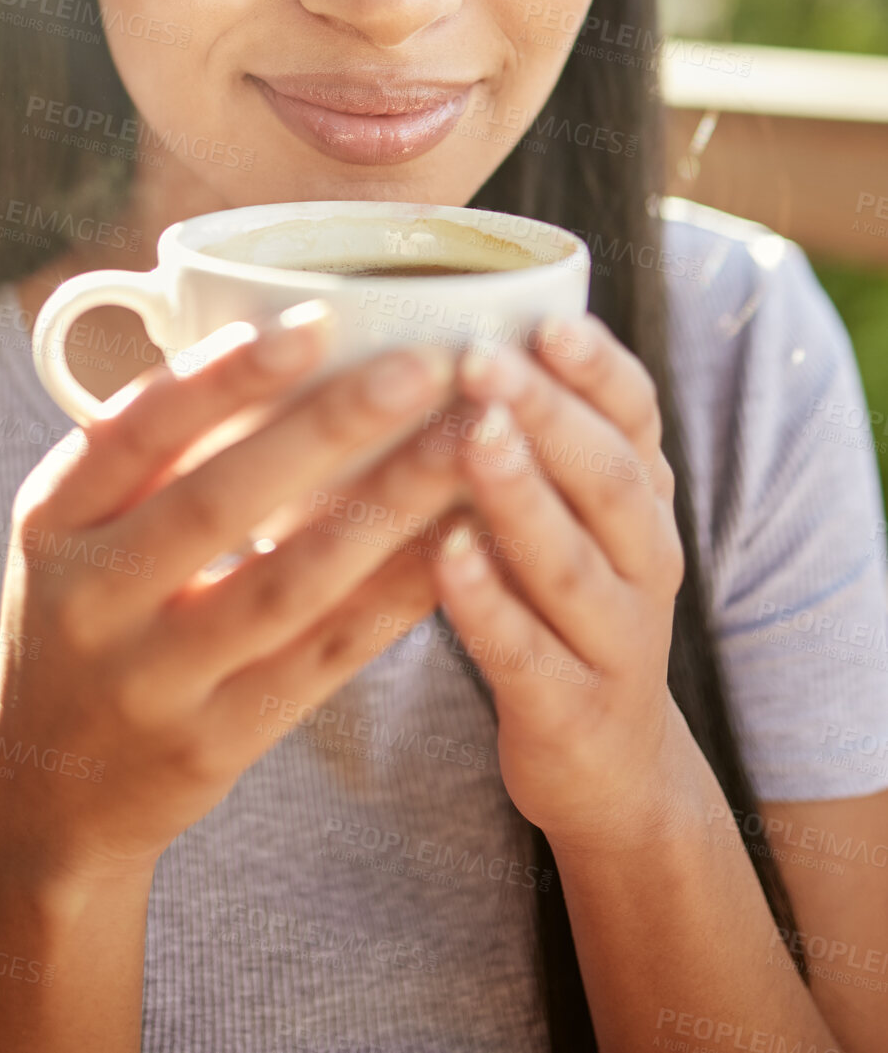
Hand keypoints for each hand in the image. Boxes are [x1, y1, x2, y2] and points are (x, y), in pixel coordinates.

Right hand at [0, 305, 480, 885]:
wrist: (51, 790)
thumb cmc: (86, 613)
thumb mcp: (73, 527)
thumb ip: (147, 445)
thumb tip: (277, 324)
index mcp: (52, 518)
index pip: (135, 430)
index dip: (223, 376)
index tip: (316, 320)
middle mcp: (91, 598)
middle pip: (218, 504)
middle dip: (328, 429)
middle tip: (424, 367)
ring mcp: (152, 681)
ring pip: (287, 585)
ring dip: (387, 508)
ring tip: (467, 443)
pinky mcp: (216, 744)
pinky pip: (324, 659)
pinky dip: (396, 597)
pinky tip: (460, 542)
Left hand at [432, 313, 688, 854]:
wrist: (612, 765)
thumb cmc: (560, 604)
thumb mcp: (571, 516)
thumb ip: (532, 435)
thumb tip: (439, 319)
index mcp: (642, 497)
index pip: (637, 415)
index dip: (597, 368)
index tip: (547, 322)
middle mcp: (646, 560)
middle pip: (606, 477)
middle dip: (547, 414)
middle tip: (483, 361)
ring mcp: (616, 640)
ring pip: (572, 562)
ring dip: (521, 497)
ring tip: (474, 439)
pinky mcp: (571, 712)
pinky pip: (528, 653)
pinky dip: (490, 605)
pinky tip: (447, 558)